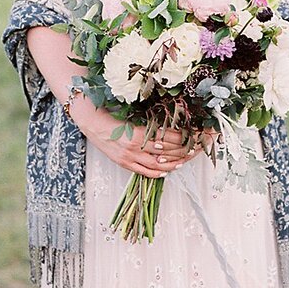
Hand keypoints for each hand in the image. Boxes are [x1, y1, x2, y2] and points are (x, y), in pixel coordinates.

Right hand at [69, 96, 208, 177]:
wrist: (91, 122)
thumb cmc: (112, 114)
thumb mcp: (134, 115)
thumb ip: (151, 123)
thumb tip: (171, 126)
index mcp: (140, 132)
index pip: (170, 138)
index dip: (185, 138)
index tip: (195, 135)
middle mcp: (137, 146)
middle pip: (168, 152)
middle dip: (184, 150)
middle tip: (197, 148)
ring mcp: (130, 157)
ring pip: (159, 165)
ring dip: (174, 163)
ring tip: (184, 160)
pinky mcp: (124, 163)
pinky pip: (144, 172)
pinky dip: (157, 173)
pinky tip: (166, 171)